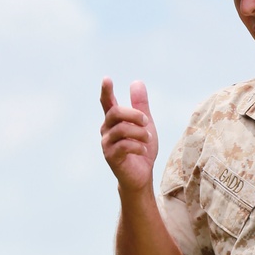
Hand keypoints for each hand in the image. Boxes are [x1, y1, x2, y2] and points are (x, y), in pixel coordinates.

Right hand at [100, 78, 158, 192]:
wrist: (141, 175)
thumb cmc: (141, 148)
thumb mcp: (145, 125)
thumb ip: (140, 105)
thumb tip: (136, 82)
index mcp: (114, 121)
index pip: (107, 102)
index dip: (106, 91)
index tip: (107, 79)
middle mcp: (107, 130)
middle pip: (115, 113)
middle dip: (133, 114)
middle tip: (146, 120)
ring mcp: (107, 144)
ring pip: (121, 130)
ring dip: (139, 133)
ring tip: (148, 139)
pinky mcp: (111, 157)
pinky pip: (124, 145)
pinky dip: (138, 146)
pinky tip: (143, 150)